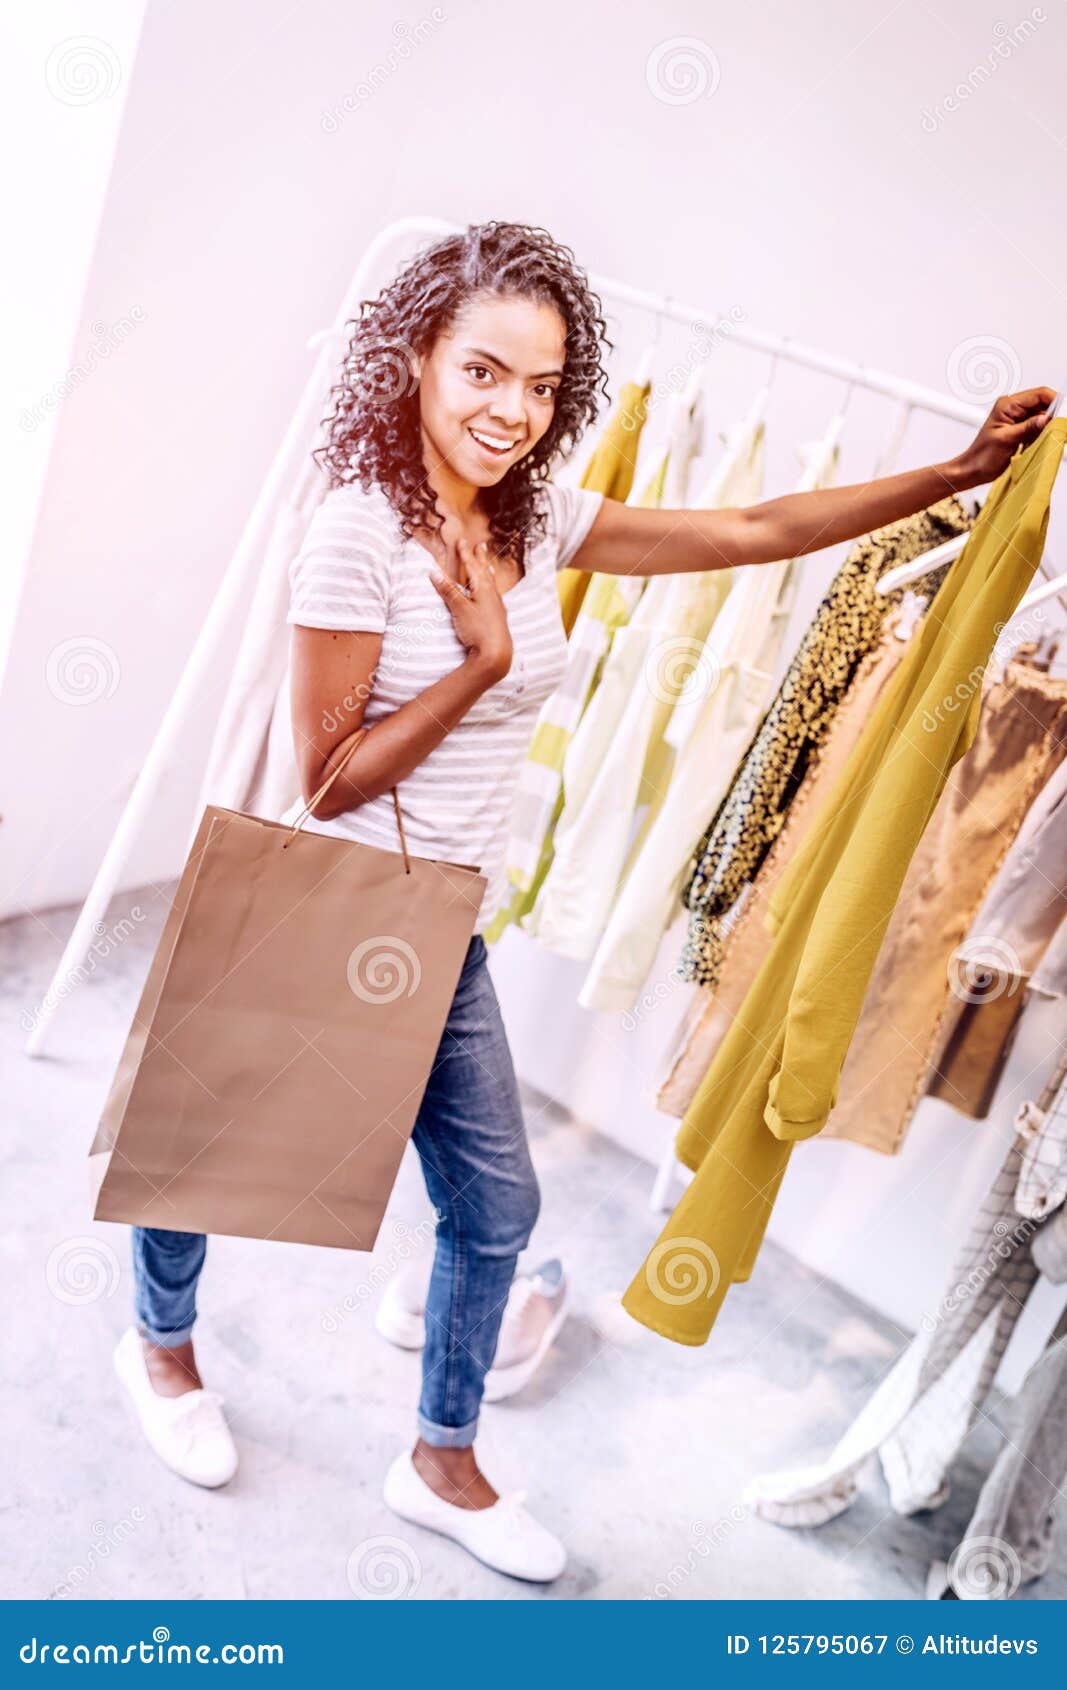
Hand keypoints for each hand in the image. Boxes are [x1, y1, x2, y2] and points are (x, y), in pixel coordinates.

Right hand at [428, 535, 512, 679]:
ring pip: (492, 584)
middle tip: (481, 545)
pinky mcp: (499, 618)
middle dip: (480, 558)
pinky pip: (495, 596)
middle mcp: (492, 595)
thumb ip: (448, 591)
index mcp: (483, 589)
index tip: (461, 541)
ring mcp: (497, 606)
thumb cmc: (478, 630)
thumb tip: (434, 572)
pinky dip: (492, 589)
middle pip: (484, 572)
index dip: (465, 553)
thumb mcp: (459, 609)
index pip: (472, 566)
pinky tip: (494, 594)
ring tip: (488, 564)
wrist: (496, 653)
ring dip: (488, 572)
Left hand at [955, 386, 1056, 486]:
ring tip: (1047, 436)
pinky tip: (1039, 440)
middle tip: (1057, 427)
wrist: (973, 470)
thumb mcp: (1007, 440)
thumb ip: (1028, 427)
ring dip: (1047, 425)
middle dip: (1052, 414)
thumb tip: (1046, 418)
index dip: (1054, 401)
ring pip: (1042, 415)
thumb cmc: (982, 456)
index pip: (1038, 394)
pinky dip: (1042, 433)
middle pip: (1043, 403)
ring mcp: (1017, 419)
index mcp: (1007, 405)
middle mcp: (1013, 409)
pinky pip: (1037, 426)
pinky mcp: (1020, 429)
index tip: (1062, 413)